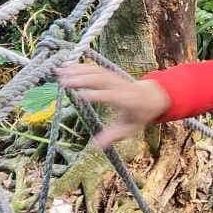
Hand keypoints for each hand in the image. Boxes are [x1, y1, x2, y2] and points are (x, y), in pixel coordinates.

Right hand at [55, 61, 169, 148]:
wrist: (152, 97)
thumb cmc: (139, 115)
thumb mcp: (129, 128)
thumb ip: (113, 136)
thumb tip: (96, 146)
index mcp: (127, 100)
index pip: (111, 96)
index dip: (97, 95)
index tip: (81, 96)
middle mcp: (120, 86)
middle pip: (100, 80)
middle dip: (82, 80)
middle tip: (64, 82)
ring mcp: (115, 78)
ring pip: (96, 72)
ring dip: (78, 70)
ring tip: (60, 72)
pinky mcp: (111, 74)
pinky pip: (96, 68)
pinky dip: (81, 66)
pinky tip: (67, 65)